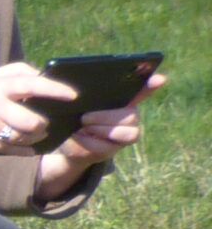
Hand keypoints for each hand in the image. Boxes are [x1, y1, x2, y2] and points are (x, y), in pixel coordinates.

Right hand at [0, 63, 75, 154]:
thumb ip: (16, 72)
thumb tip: (41, 76)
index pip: (32, 85)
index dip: (54, 89)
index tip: (72, 94)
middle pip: (32, 122)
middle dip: (43, 124)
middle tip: (45, 122)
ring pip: (23, 138)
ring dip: (35, 138)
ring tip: (37, 133)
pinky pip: (11, 150)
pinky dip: (25, 150)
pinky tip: (30, 147)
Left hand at [37, 72, 165, 199]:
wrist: (67, 141)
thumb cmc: (74, 116)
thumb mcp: (74, 103)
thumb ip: (82, 95)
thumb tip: (73, 85)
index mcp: (122, 100)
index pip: (142, 90)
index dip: (151, 85)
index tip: (160, 78)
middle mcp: (128, 116)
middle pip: (132, 115)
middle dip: (106, 116)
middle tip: (85, 117)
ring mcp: (124, 134)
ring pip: (129, 133)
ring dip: (101, 130)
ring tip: (82, 127)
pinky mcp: (111, 150)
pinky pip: (107, 147)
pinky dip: (88, 143)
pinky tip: (78, 137)